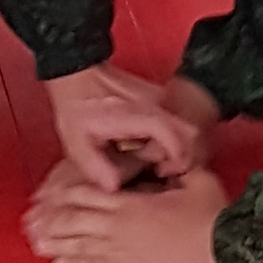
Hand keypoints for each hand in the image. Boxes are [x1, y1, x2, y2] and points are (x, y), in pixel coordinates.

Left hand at [24, 161, 231, 262]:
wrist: (222, 252)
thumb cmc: (212, 216)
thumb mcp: (196, 180)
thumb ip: (178, 169)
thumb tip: (172, 158)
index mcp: (129, 201)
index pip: (85, 192)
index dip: (63, 193)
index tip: (48, 194)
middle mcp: (116, 224)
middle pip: (71, 218)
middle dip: (50, 219)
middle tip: (32, 221)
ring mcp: (117, 251)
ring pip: (74, 244)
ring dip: (53, 242)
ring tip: (36, 242)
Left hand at [43, 62, 215, 188]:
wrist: (76, 74)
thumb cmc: (76, 108)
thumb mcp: (76, 143)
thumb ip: (96, 167)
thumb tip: (115, 188)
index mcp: (132, 114)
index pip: (170, 133)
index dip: (175, 156)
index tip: (162, 171)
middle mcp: (151, 103)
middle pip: (186, 132)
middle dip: (179, 154)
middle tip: (156, 168)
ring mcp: (157, 97)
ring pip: (183, 126)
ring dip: (174, 146)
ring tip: (149, 158)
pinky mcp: (157, 97)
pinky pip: (174, 120)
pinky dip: (168, 137)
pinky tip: (147, 145)